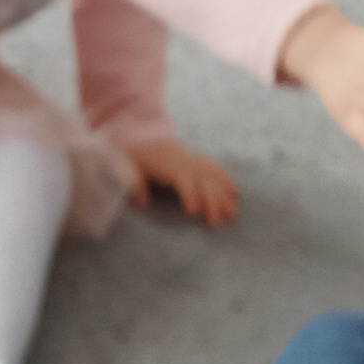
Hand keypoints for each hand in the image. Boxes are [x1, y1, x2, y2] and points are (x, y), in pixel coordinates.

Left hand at [119, 135, 241, 225]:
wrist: (141, 142)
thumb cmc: (134, 162)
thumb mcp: (127, 170)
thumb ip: (134, 185)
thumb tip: (142, 201)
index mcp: (168, 164)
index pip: (183, 178)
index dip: (190, 194)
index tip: (193, 212)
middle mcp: (184, 161)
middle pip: (203, 179)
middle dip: (212, 200)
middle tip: (216, 222)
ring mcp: (193, 160)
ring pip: (213, 176)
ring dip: (224, 195)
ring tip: (232, 214)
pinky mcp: (198, 162)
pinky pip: (216, 170)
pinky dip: (226, 181)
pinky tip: (235, 195)